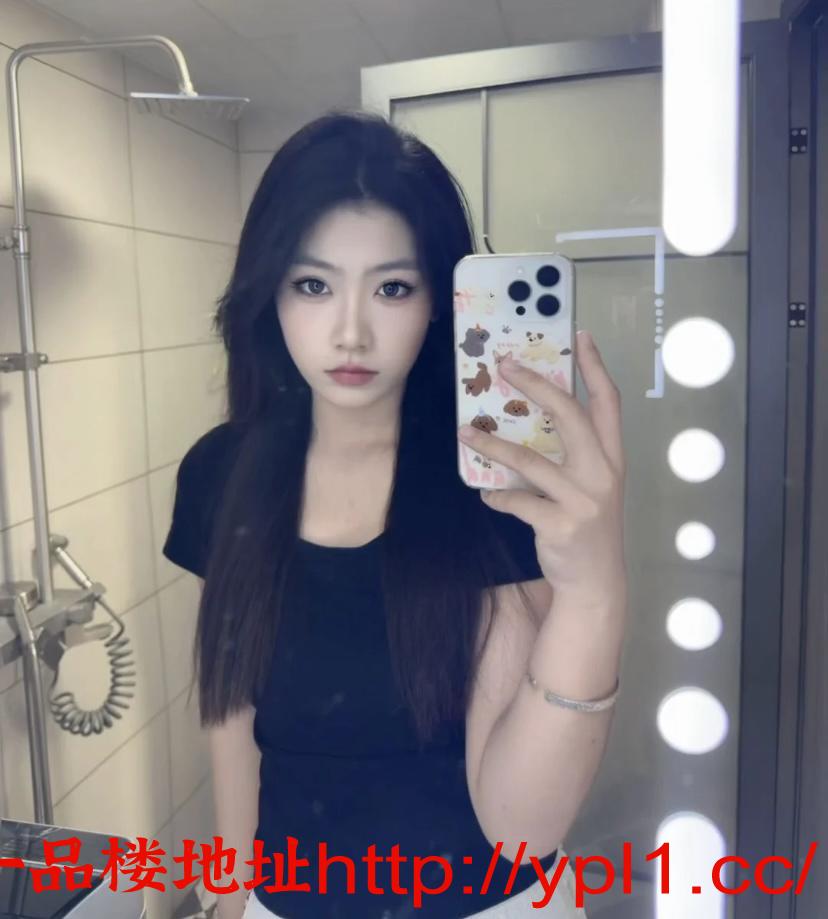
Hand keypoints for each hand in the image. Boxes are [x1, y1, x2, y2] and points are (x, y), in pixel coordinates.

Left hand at [458, 330, 626, 597]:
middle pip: (569, 416)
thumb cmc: (588, 526)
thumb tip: (531, 419)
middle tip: (505, 365)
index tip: (581, 336)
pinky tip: (487, 494)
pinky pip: (518, 501)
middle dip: (536, 385)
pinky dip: (497, 496)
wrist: (596, 582)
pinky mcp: (560, 525)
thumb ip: (574, 455)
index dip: (596, 368)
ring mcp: (583, 500)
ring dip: (492, 445)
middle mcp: (603, 473)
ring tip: (465, 433)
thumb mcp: (593, 487)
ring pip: (530, 460)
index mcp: (612, 458)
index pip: (608, 403)